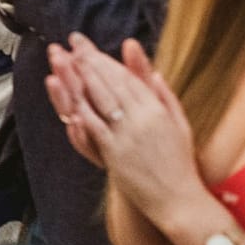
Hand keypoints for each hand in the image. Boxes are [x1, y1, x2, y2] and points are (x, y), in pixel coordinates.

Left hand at [44, 35, 200, 220]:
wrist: (179, 200)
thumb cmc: (180, 162)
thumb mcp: (179, 123)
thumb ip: (165, 96)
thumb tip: (154, 72)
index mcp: (157, 109)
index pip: (125, 76)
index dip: (104, 58)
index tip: (87, 46)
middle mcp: (142, 118)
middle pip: (110, 83)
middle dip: (89, 60)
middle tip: (72, 43)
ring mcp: (127, 136)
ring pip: (100, 100)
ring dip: (80, 78)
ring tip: (65, 61)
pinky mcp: (115, 154)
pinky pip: (95, 128)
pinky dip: (81, 111)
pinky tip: (68, 97)